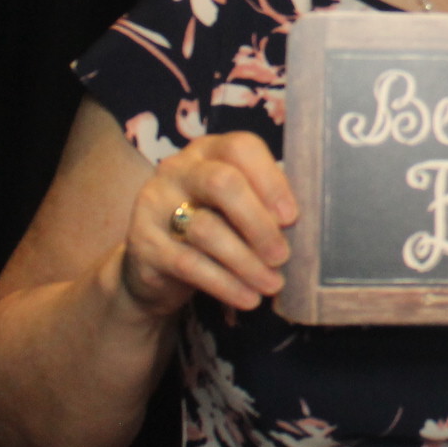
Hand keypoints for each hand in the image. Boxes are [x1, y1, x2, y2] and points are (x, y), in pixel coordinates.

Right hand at [118, 131, 297, 315]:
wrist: (153, 264)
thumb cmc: (212, 224)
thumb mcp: (235, 205)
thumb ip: (263, 202)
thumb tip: (303, 223)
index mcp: (208, 151)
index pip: (241, 148)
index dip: (271, 181)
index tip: (292, 217)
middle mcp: (177, 170)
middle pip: (223, 183)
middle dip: (259, 223)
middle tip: (283, 256)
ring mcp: (154, 205)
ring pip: (207, 230)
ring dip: (247, 262)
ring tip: (272, 284)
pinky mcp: (144, 245)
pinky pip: (190, 264)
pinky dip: (226, 284)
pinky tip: (249, 298)